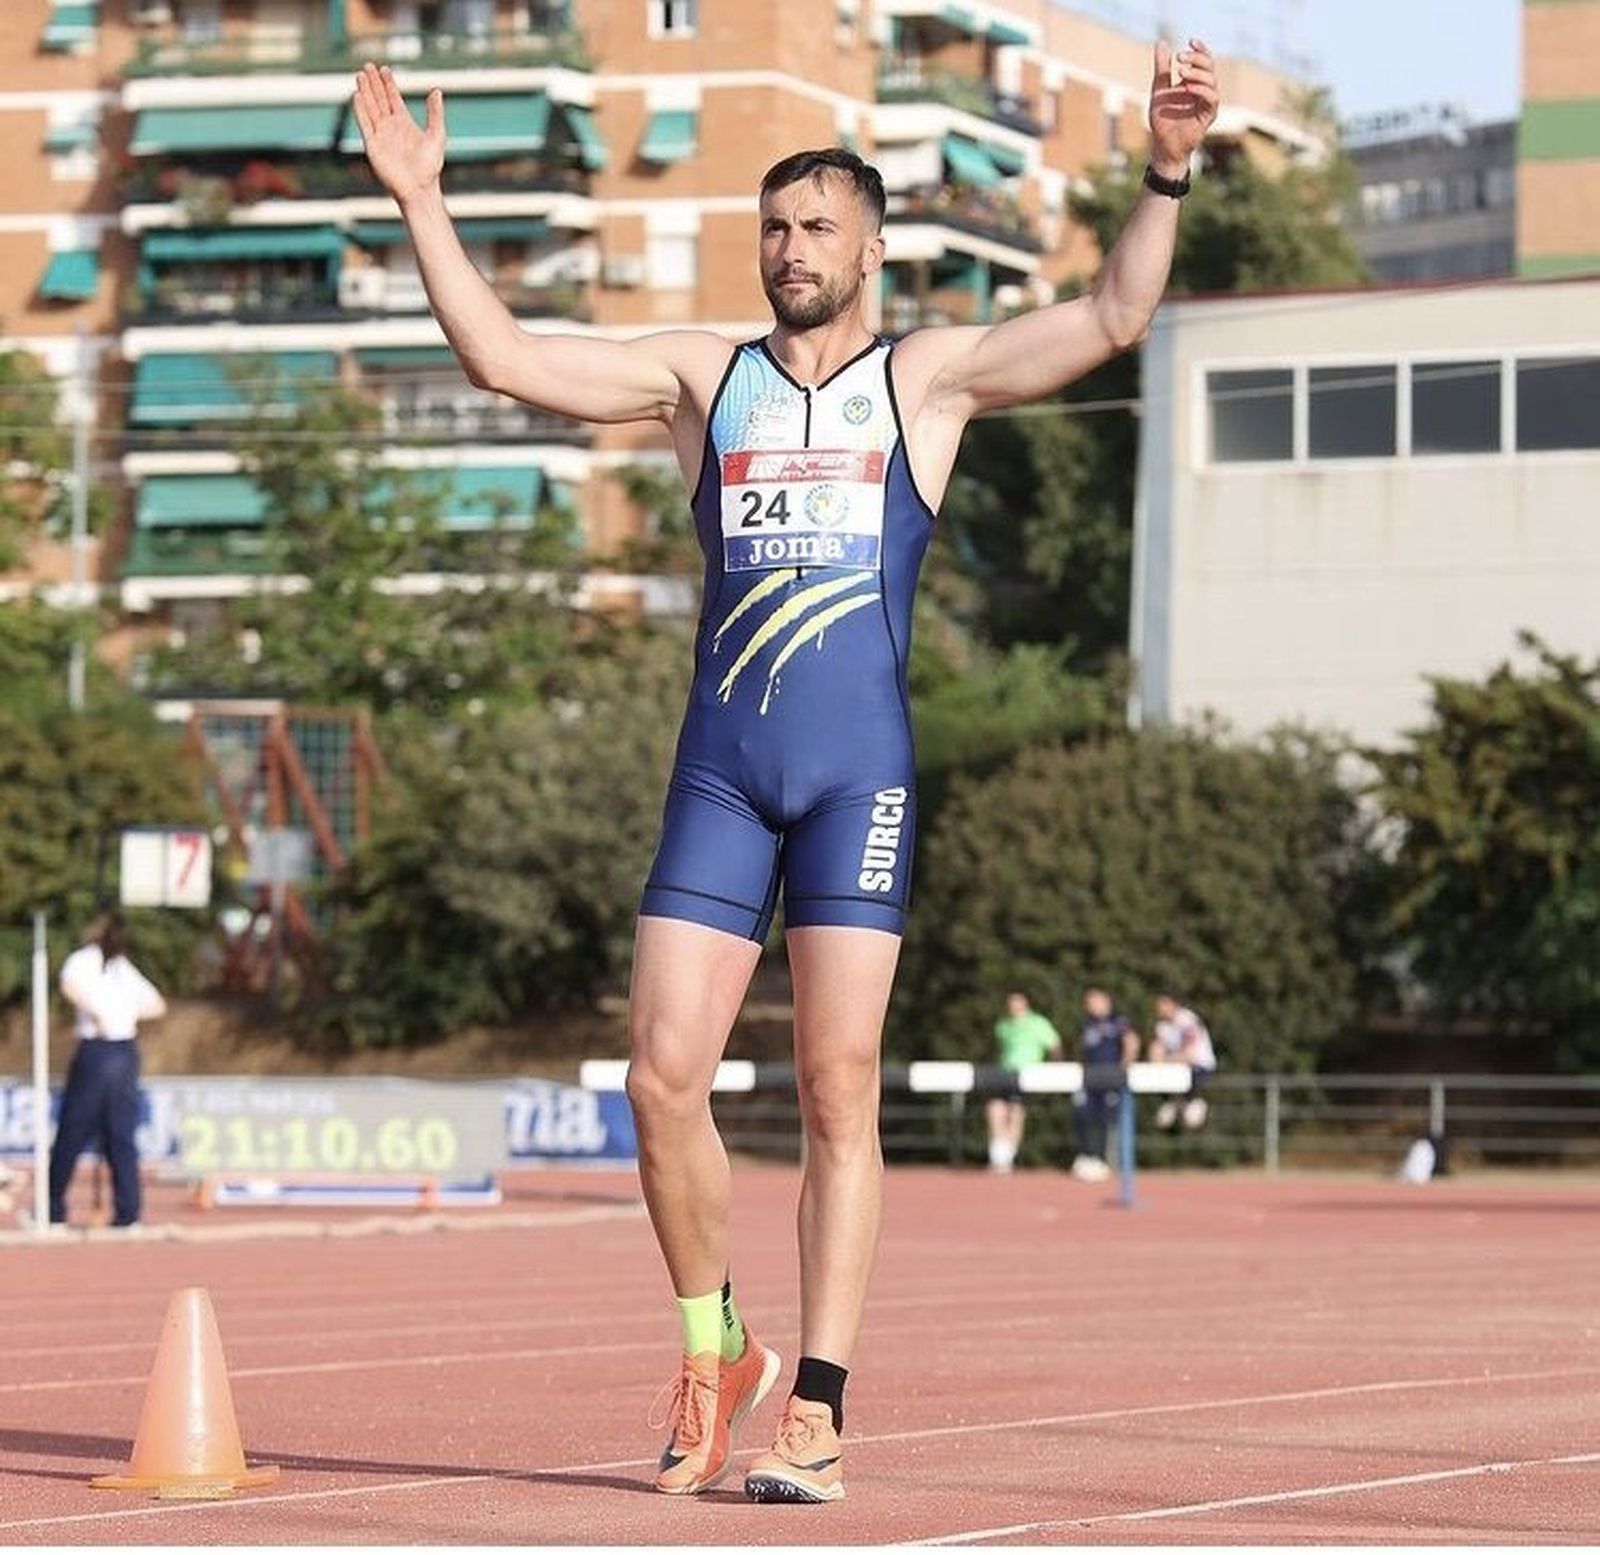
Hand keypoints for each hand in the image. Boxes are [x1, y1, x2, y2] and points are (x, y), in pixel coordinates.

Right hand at [352, 63, 444, 205]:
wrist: (419, 188)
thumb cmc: (430, 165)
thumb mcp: (437, 135)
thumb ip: (435, 113)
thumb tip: (436, 90)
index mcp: (404, 123)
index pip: (393, 98)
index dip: (389, 83)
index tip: (384, 69)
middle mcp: (391, 127)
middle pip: (379, 99)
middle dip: (374, 83)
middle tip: (368, 65)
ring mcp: (380, 135)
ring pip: (371, 108)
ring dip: (366, 92)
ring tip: (360, 75)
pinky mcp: (372, 145)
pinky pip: (365, 123)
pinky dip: (361, 110)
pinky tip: (357, 95)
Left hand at [1148, 38, 1218, 176]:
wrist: (1163, 146)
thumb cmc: (1163, 120)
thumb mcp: (1159, 89)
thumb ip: (1162, 68)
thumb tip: (1162, 42)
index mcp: (1194, 82)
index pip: (1204, 60)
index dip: (1200, 49)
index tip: (1190, 41)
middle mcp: (1203, 91)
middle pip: (1210, 67)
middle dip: (1196, 59)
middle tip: (1180, 58)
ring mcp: (1207, 103)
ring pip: (1212, 81)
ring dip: (1197, 73)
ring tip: (1181, 72)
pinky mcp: (1208, 115)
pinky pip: (1212, 98)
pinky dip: (1202, 90)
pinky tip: (1188, 87)